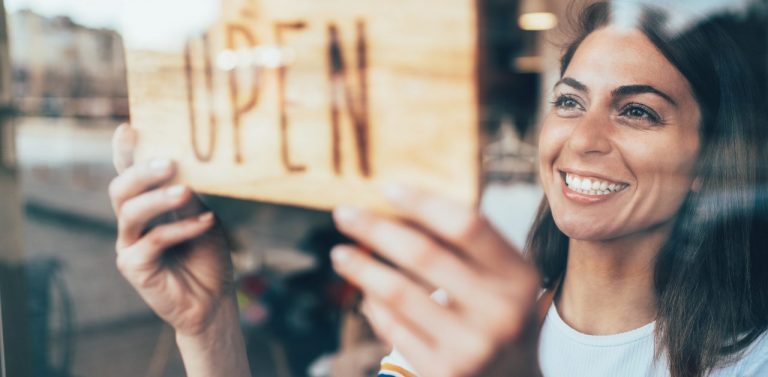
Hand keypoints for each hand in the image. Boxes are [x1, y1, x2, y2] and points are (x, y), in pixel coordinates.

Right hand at [109, 124, 233, 335]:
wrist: (214, 300)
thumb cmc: (207, 255)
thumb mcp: (203, 217)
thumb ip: (189, 196)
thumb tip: (182, 167)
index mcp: (147, 204)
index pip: (130, 173)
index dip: (125, 152)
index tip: (128, 128)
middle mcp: (132, 222)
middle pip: (121, 188)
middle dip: (141, 172)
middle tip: (169, 162)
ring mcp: (129, 244)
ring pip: (130, 212)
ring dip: (159, 198)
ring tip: (185, 191)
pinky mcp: (134, 267)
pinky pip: (153, 241)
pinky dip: (181, 229)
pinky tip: (205, 223)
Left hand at [331, 186, 541, 376]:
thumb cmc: (497, 312)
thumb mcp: (501, 277)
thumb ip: (463, 243)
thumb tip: (396, 206)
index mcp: (519, 277)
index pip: (467, 225)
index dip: (424, 203)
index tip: (387, 189)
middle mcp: (501, 312)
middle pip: (424, 255)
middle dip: (376, 229)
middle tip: (344, 213)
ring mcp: (472, 347)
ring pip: (398, 293)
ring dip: (361, 267)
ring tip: (339, 254)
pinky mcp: (444, 371)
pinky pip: (393, 327)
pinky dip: (373, 305)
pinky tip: (365, 292)